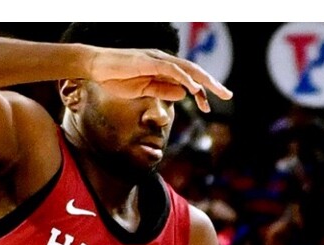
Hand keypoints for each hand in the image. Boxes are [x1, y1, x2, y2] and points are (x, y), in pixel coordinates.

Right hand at [88, 47, 230, 112]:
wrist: (95, 68)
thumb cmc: (116, 78)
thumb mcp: (145, 90)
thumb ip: (163, 90)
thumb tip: (183, 95)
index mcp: (163, 68)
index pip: (189, 79)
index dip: (202, 92)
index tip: (209, 107)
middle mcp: (163, 61)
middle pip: (194, 71)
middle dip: (212, 83)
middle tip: (228, 94)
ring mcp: (157, 59)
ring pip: (187, 69)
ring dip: (204, 81)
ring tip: (218, 92)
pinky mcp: (149, 61)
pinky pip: (172, 69)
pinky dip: (185, 78)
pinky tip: (195, 88)